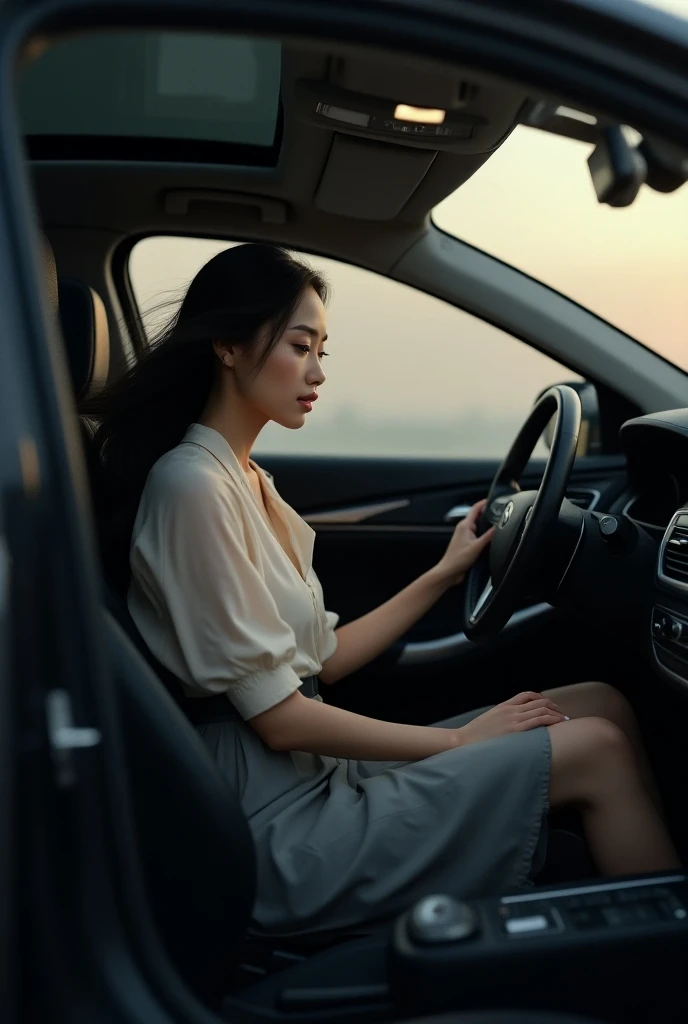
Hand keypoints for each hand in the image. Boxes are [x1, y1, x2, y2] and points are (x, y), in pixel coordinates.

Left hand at [433, 500, 494, 586]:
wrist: (449, 572)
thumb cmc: (458, 560)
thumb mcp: (477, 547)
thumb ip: (488, 536)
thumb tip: (498, 527)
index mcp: (465, 525)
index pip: (475, 508)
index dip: (484, 503)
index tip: (493, 500)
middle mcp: (464, 528)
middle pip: (478, 516)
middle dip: (488, 514)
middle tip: (499, 514)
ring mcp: (465, 536)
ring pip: (478, 526)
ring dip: (486, 525)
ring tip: (496, 525)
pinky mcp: (467, 543)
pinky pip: (477, 535)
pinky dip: (484, 534)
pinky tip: (489, 538)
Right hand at [453, 691, 567, 747]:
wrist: (464, 741)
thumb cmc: (476, 736)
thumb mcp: (489, 721)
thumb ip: (502, 719)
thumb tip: (512, 726)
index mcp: (504, 706)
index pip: (527, 695)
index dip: (541, 698)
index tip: (549, 706)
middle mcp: (511, 709)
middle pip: (538, 701)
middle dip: (553, 707)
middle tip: (562, 715)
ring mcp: (514, 719)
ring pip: (542, 709)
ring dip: (556, 713)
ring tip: (565, 720)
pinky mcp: (516, 730)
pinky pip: (539, 720)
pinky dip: (552, 719)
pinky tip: (559, 724)